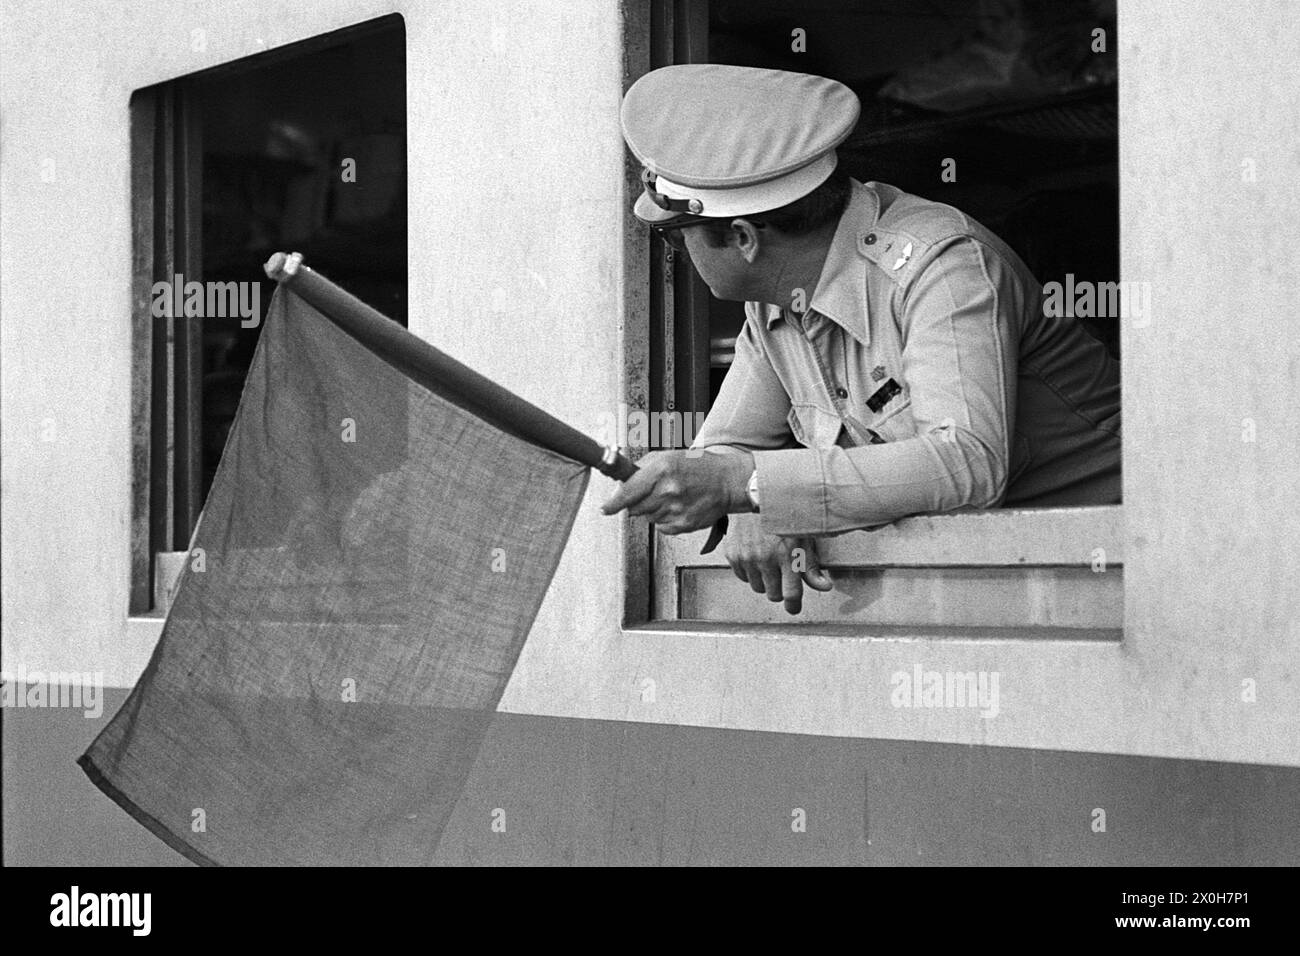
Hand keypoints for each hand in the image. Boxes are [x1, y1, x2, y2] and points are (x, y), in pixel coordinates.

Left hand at [601, 449, 752, 533]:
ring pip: (648, 518)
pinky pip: (661, 527)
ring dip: (654, 510)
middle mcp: (667, 490)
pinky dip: (665, 520)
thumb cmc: (701, 466)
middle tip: (654, 492)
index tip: (605, 509)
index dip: (613, 503)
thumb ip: (644, 466)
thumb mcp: (670, 456)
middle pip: (634, 508)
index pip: (628, 492)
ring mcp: (676, 510)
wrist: (728, 482)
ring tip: (671, 497)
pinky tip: (678, 507)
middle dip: (638, 501)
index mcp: (661, 470)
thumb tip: (622, 479)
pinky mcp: (684, 524)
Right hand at [724, 512, 833, 614]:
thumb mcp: (804, 538)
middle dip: (780, 588)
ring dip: (765, 580)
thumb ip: (812, 567)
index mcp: (787, 555)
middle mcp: (765, 558)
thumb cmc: (785, 514)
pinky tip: (756, 556)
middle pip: (773, 595)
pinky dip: (750, 571)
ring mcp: (746, 557)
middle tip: (783, 573)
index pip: (791, 594)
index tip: (794, 607)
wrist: (757, 495)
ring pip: (757, 587)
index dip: (794, 605)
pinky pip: (743, 576)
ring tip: (770, 561)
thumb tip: (824, 586)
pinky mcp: (733, 554)